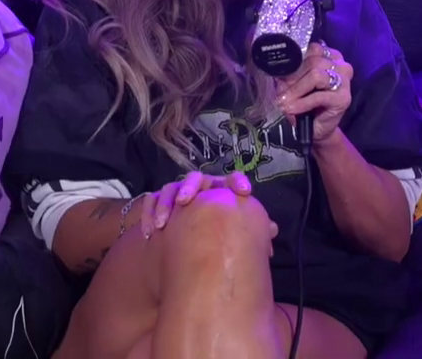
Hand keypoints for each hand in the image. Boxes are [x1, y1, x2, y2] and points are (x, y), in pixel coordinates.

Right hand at [139, 171, 277, 242]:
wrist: (185, 242)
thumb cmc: (216, 233)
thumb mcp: (233, 230)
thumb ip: (252, 228)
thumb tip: (274, 230)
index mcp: (220, 191)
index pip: (230, 180)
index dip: (237, 182)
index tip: (244, 192)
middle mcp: (199, 188)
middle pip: (195, 179)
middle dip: (189, 187)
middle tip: (185, 201)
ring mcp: (177, 194)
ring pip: (170, 189)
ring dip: (164, 204)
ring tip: (162, 223)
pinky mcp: (158, 203)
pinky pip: (149, 201)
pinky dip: (148, 213)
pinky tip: (150, 231)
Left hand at [280, 42, 352, 144]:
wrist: (317, 128)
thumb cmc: (307, 104)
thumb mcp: (296, 85)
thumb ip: (290, 76)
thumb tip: (279, 73)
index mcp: (331, 57)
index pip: (313, 49)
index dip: (295, 62)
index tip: (281, 76)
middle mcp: (341, 65)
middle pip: (313, 62)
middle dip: (293, 79)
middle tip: (281, 92)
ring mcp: (345, 81)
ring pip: (316, 76)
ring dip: (296, 90)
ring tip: (285, 102)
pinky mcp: (343, 98)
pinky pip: (319, 96)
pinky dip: (302, 103)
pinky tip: (292, 109)